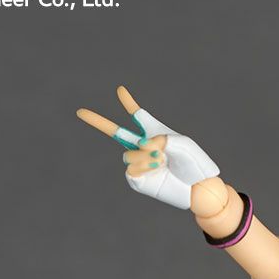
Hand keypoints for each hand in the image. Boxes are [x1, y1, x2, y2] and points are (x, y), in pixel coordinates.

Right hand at [76, 86, 220, 209]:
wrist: (199, 188)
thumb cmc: (195, 164)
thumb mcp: (182, 144)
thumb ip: (159, 138)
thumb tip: (141, 146)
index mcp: (155, 133)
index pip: (138, 116)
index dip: (129, 104)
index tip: (121, 90)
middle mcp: (145, 147)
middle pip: (116, 132)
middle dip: (97, 122)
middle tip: (80, 111)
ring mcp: (140, 163)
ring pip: (127, 154)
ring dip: (143, 155)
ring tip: (160, 159)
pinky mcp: (139, 180)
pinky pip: (131, 168)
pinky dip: (143, 165)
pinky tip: (156, 167)